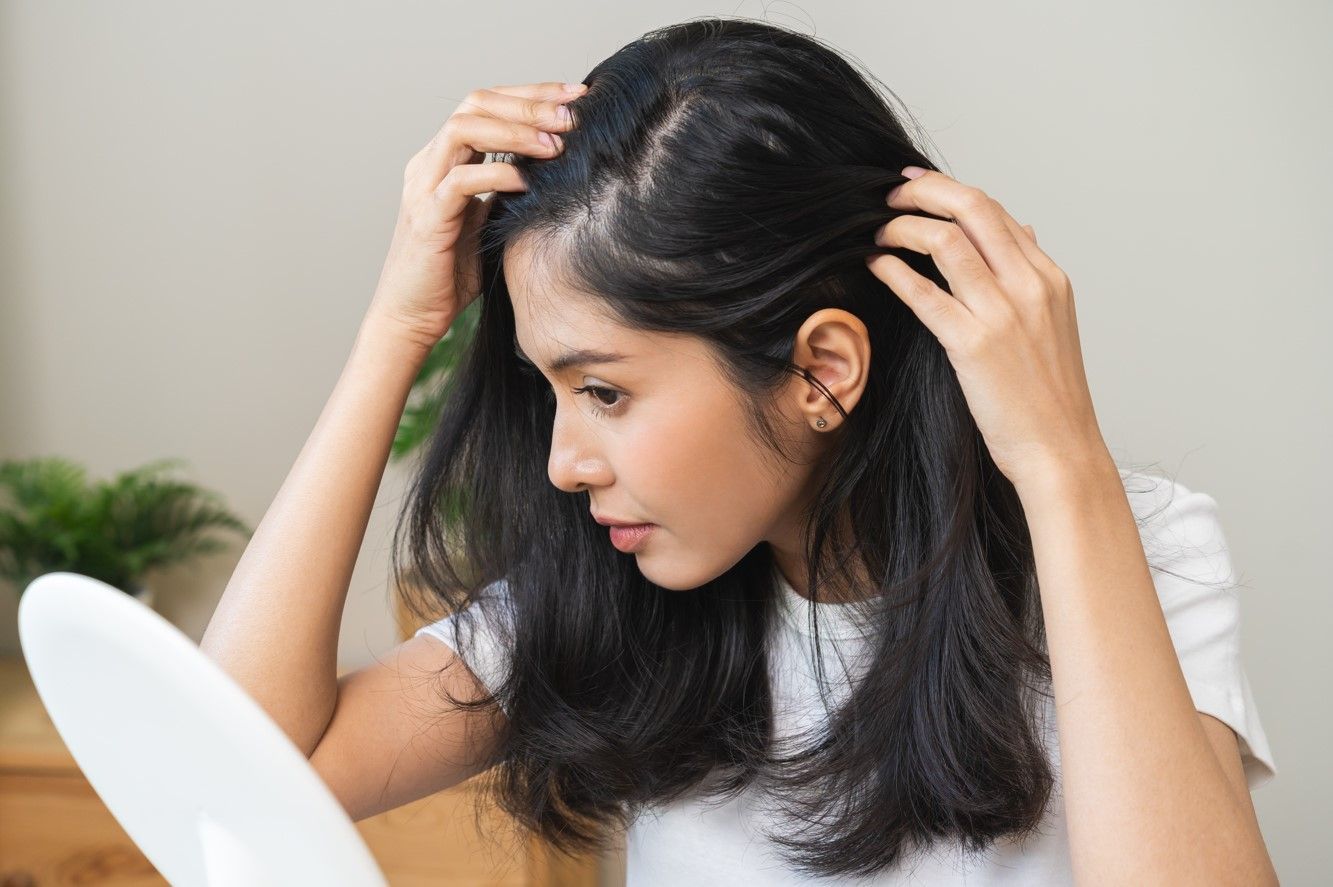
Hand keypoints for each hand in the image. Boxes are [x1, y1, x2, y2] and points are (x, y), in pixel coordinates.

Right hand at [365, 80, 586, 350]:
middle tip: (573, 113)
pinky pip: (461, 180)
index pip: (486, 105)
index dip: (531, 94)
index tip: (577, 96)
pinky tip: (528, 182)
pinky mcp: (427, 217)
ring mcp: (424, 186)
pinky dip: (497, 174)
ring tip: (556, 144)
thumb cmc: (452, 275)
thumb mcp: (488, 222)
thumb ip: (508, 192)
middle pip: (476, 104)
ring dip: (515, 131)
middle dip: (528, 103)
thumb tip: (556, 171)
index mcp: (444, 159)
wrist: (412, 317)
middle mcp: (429, 163)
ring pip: (464, 129)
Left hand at [865, 167, 1109, 490]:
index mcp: (1049, 278)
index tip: (917, 184)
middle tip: (891, 195)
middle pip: (973, 209)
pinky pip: (925, 294)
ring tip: (878, 232)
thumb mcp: (1054, 323)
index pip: (995, 212)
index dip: (950, 190)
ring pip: (946, 242)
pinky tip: (876, 266)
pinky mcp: (974, 345)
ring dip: (903, 227)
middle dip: (924, 191)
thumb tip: (1019, 228)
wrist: (1061, 450)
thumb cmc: (1050, 396)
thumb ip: (1031, 274)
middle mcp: (1030, 285)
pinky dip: (894, 272)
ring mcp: (1003, 313)